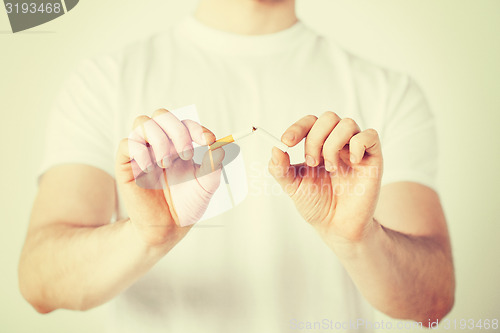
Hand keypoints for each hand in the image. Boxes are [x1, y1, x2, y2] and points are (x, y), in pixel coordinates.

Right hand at [116, 109, 224, 245]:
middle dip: (177, 130)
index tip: (208, 140)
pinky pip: (126, 143)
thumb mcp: (207, 185)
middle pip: (161, 115)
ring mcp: (142, 153)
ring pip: (142, 122)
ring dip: (158, 139)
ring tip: (166, 163)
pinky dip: (141, 151)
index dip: (196, 128)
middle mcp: (160, 145)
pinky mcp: (126, 165)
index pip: (184, 123)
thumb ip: (214, 165)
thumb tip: (219, 146)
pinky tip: (150, 169)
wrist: (169, 227)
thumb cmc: (187, 204)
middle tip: (186, 154)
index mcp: (179, 146)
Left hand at [268, 112, 382, 245]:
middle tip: (311, 162)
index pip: (310, 122)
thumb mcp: (292, 186)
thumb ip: (280, 168)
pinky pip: (369, 135)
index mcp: (318, 145)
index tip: (286, 142)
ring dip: (332, 145)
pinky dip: (357, 145)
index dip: (297, 127)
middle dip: (315, 138)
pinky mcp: (373, 158)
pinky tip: (352, 162)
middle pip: (328, 118)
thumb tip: (274, 148)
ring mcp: (355, 149)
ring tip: (330, 168)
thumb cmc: (317, 204)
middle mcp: (337, 143)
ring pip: (347, 124)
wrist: (337, 226)